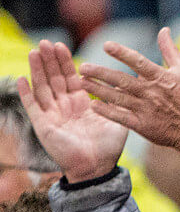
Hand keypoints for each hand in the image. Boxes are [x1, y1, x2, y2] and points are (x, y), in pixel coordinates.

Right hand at [17, 41, 127, 181]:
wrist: (97, 168)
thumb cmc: (109, 148)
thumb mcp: (118, 120)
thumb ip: (119, 102)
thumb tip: (126, 83)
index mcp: (82, 104)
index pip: (71, 78)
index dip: (65, 62)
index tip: (61, 46)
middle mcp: (65, 107)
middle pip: (55, 78)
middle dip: (50, 61)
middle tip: (46, 42)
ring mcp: (53, 115)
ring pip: (43, 88)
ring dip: (38, 70)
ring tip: (35, 52)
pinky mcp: (43, 126)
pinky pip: (32, 107)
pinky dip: (26, 93)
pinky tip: (22, 78)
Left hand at [79, 27, 179, 159]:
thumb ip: (170, 50)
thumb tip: (164, 30)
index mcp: (161, 77)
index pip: (138, 62)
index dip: (122, 53)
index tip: (106, 45)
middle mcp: (152, 93)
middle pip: (122, 80)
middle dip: (101, 73)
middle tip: (83, 67)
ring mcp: (147, 110)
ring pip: (118, 98)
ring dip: (99, 90)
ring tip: (81, 82)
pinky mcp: (144, 126)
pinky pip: (122, 118)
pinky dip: (108, 112)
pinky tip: (94, 105)